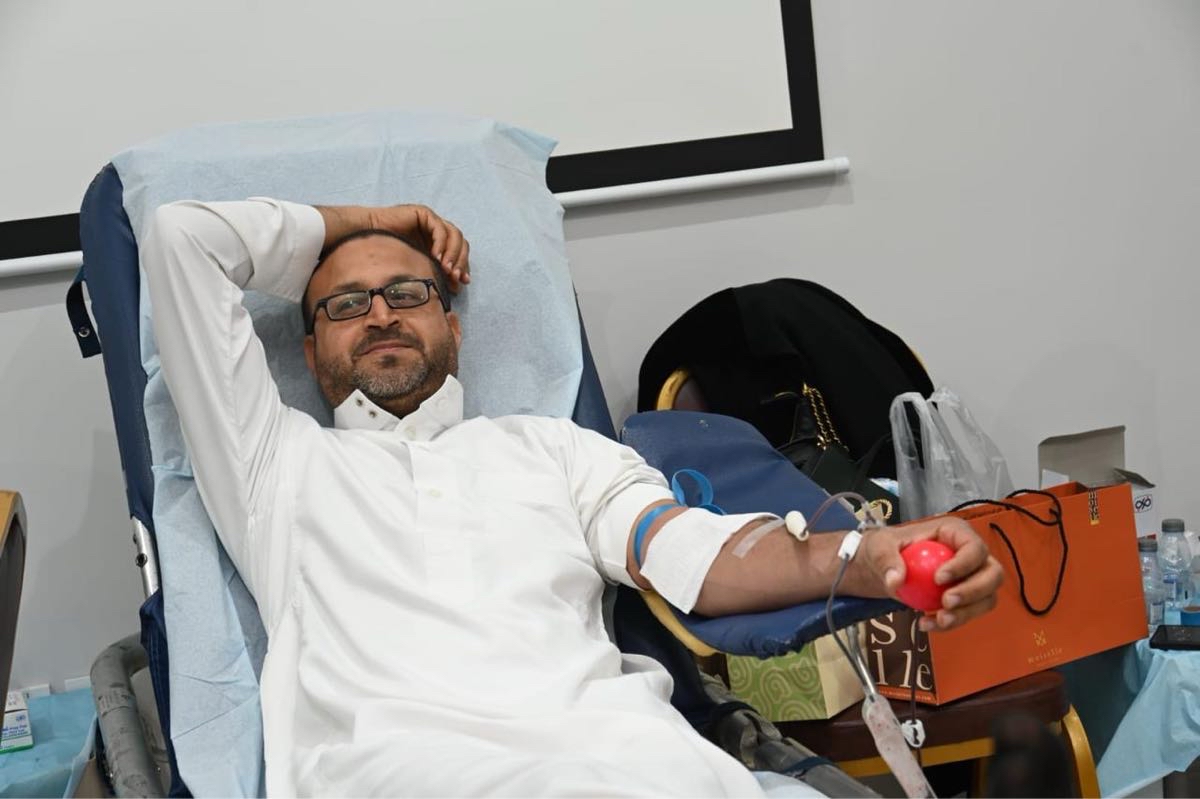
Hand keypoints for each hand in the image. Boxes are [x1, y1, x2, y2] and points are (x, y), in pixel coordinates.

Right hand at [367, 205, 470, 291]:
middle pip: (461, 242)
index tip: (462, 282)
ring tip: (446, 269)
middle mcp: (437, 229)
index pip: (459, 251)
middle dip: (461, 261)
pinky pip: (439, 229)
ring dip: (453, 253)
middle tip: (455, 277)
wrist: (367, 238)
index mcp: (438, 241)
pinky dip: (441, 244)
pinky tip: (436, 258)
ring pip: (455, 235)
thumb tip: (457, 288)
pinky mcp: (424, 214)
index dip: (463, 266)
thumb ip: (436, 273)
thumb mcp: (418, 266)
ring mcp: (432, 220)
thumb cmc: (388, 255)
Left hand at [861, 516, 1002, 632]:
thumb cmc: (885, 549)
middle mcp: (972, 554)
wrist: (884, 569)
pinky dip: (953, 622)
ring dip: (966, 613)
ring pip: (987, 598)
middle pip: (992, 574)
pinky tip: (928, 623)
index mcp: (955, 532)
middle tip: (946, 603)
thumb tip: (896, 580)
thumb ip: (885, 559)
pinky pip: (970, 613)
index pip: (973, 547)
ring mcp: (973, 577)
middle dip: (973, 592)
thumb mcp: (878, 546)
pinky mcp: (967, 598)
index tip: (938, 579)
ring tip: (938, 619)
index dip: (963, 564)